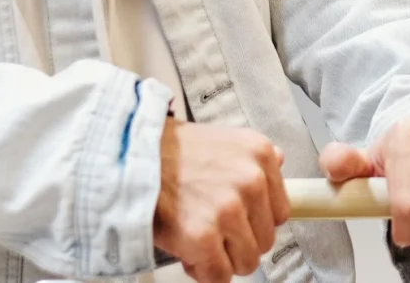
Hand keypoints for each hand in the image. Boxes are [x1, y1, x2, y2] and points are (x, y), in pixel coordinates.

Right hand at [154, 120, 289, 282]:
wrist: (129, 159)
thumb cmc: (171, 153)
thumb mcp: (223, 140)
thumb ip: (253, 158)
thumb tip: (280, 163)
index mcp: (260, 154)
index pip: (280, 211)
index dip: (254, 222)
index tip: (235, 220)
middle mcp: (251, 180)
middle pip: (265, 240)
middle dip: (238, 242)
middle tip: (211, 229)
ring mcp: (229, 210)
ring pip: (247, 262)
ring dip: (222, 259)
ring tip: (197, 236)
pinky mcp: (204, 237)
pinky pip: (219, 276)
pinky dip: (202, 270)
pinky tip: (186, 248)